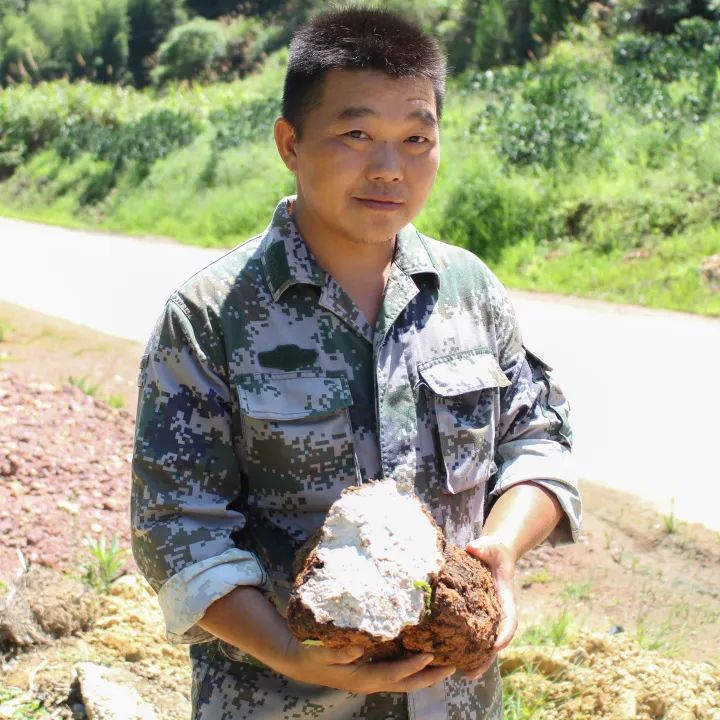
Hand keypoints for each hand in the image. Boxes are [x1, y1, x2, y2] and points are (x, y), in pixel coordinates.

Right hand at [278, 639, 455, 693]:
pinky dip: (412, 669)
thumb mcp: (319, 651)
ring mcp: (371, 680)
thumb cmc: (310, 653)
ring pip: (404, 682)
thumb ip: (337, 651)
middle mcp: (370, 682)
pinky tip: (420, 658)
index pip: (394, 674)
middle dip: (430, 677)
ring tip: (444, 663)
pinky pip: (396, 675)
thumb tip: (359, 648)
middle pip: (406, 684)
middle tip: (453, 666)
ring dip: (425, 675)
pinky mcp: (370, 673)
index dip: (413, 666)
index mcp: (362, 678)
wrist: (297, 659)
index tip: (431, 655)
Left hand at [463, 536, 517, 679]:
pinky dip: (465, 646)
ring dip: (476, 659)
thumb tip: (472, 548)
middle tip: (472, 674)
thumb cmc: (493, 550)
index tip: (496, 646)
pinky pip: (472, 633)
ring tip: (463, 675)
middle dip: (487, 658)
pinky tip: (451, 657)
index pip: (509, 619)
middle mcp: (497, 610)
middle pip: (497, 640)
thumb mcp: (490, 546)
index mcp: (504, 597)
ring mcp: (488, 615)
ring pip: (484, 641)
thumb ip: (483, 547)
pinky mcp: (476, 614)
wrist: (492, 552)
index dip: (504, 634)